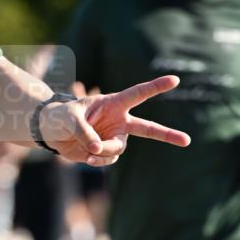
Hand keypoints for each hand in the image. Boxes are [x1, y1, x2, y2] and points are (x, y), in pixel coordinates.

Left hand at [41, 75, 189, 164]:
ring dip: (103, 151)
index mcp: (113, 103)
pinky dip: (98, 160)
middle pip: (148, 128)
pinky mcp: (108, 151)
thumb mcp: (69, 119)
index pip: (138, 94)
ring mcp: (115, 137)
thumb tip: (97, 150)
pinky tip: (86, 157)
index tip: (175, 80)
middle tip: (187, 141)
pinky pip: (109, 159)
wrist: (52, 133)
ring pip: (118, 149)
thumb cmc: (60, 116)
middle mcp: (119, 120)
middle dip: (168, 136)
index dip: (156, 87)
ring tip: (87, 150)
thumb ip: (85, 132)